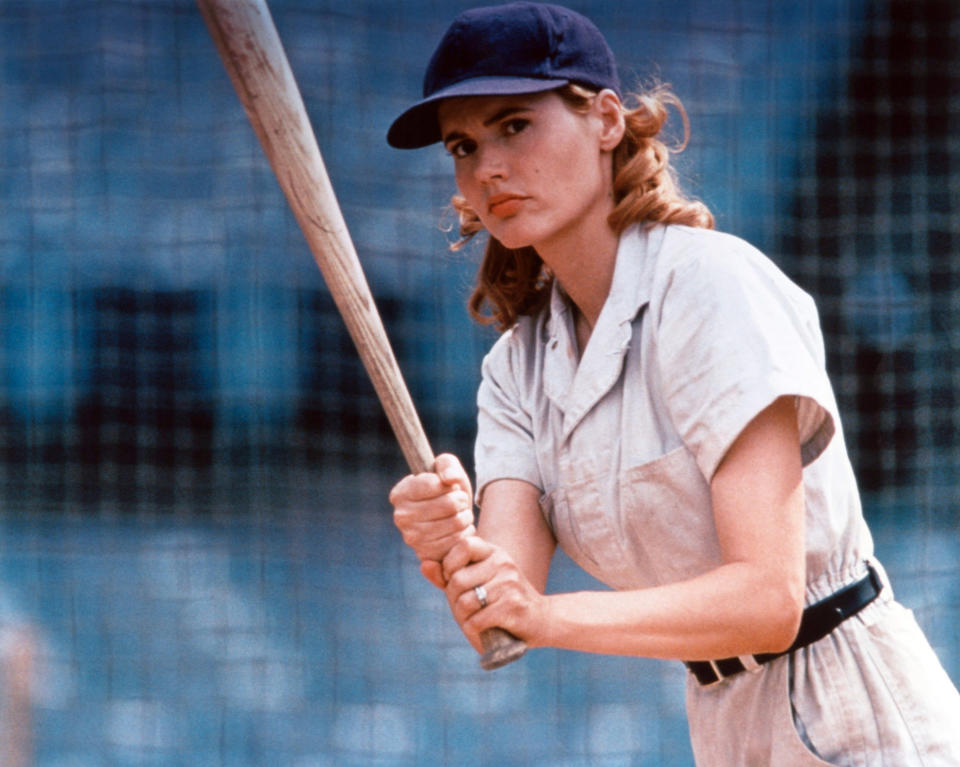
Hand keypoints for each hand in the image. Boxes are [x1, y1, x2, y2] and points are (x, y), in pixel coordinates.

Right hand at [389, 453, 474, 588]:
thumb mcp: (447, 469)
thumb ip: (448, 465)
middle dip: (461, 500)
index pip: (433, 483)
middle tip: (459, 501)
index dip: (448, 483)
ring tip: (460, 514)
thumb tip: (448, 479)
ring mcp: (412, 538)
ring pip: (456, 522)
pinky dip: (465, 533)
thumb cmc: (447, 490)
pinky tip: (459, 530)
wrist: (452, 519)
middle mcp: (401, 517)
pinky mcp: (427, 554)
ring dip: (465, 516)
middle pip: (449, 504)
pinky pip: (458, 541)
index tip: (447, 486)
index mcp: (400, 493)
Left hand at [442, 535, 548, 653]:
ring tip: (474, 620)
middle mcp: (503, 562)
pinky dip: (473, 630)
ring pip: (466, 602)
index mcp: (493, 552)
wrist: (541, 620)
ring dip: (464, 617)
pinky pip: (477, 619)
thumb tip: (423, 565)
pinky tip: (483, 630)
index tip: (453, 580)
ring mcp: (510, 583)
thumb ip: (448, 575)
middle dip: (454, 600)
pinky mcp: (513, 605)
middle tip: (464, 609)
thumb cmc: (500, 603)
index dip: (450, 565)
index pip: (463, 545)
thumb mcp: (475, 584)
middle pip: (458, 579)